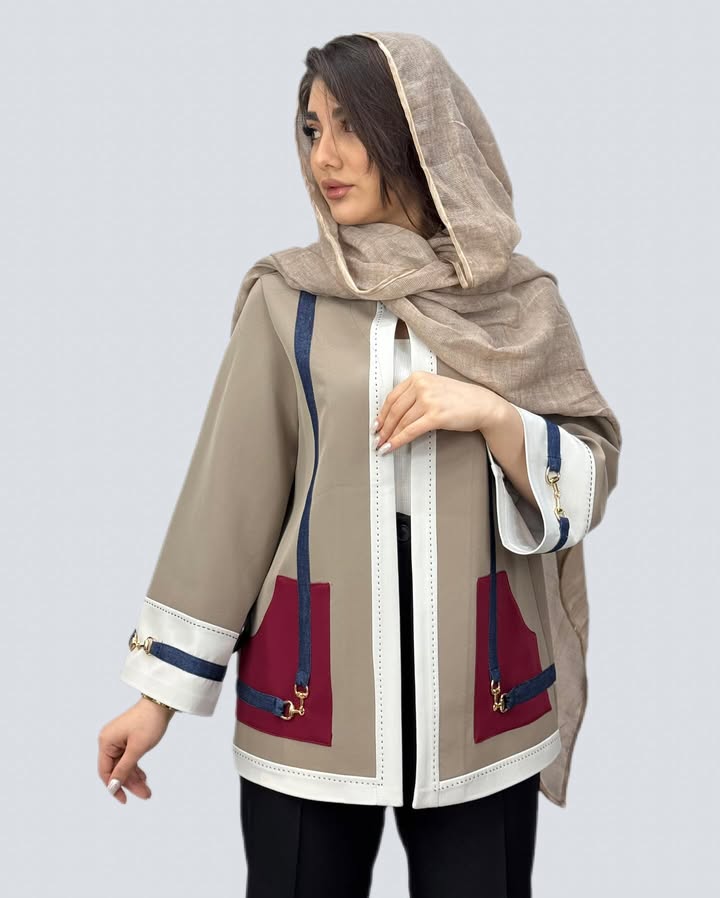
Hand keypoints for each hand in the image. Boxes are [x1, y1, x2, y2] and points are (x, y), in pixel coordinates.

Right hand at [97, 697, 174, 803]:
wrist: (161, 702)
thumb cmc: (149, 722)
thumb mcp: (137, 749)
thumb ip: (124, 768)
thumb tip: (113, 786)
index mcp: (106, 741)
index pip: (105, 771)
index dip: (114, 787)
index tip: (124, 799)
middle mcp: (109, 741)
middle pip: (116, 769)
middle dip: (130, 783)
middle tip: (146, 795)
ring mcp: (119, 739)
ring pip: (124, 765)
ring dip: (135, 777)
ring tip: (148, 791)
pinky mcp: (128, 738)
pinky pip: (129, 758)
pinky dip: (136, 767)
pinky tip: (144, 778)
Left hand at [371, 372, 504, 453]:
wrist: (483, 404)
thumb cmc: (461, 398)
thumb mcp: (435, 387)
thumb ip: (416, 394)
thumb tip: (396, 414)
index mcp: (419, 377)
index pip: (392, 397)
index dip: (382, 413)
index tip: (377, 424)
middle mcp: (422, 386)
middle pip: (394, 410)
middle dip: (383, 427)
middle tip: (377, 438)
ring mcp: (428, 400)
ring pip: (401, 422)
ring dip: (390, 436)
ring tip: (384, 445)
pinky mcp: (435, 416)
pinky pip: (410, 430)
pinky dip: (398, 440)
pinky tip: (392, 446)